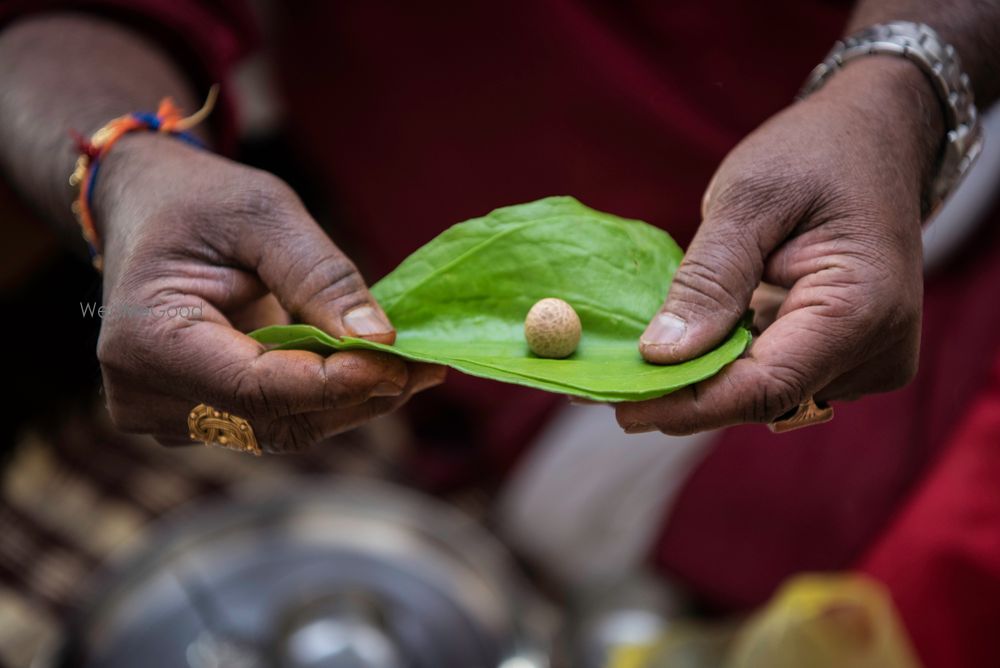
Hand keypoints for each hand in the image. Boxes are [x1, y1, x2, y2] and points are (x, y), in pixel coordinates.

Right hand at [94, 133, 444, 451]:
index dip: (332, 384)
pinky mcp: (201, 417)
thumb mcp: (263, 213)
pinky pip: (278, 419)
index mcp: (146, 341)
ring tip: (415, 368)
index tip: (398, 363)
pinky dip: (330, 398)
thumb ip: (319, 277)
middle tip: (426, 367)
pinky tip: (375, 371)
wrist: (151, 212)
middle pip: (274, 420)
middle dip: (356, 396)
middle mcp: (146, 395)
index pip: (253, 389)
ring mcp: (171, 415)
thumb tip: (378, 341)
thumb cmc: (200, 201)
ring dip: (352, 403)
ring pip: (284, 428)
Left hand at [617, 57, 942, 434]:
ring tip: (641, 356)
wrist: (877, 139)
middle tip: (610, 383)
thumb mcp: (749, 198)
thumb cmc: (815, 154)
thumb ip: (709, 279)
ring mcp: (867, 360)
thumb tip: (661, 355)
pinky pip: (777, 373)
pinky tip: (691, 337)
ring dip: (704, 377)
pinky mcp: (849, 358)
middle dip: (685, 393)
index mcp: (861, 309)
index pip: (766, 387)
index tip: (623, 408)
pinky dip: (728, 360)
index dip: (690, 405)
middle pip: (763, 398)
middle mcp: (875, 350)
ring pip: (765, 392)